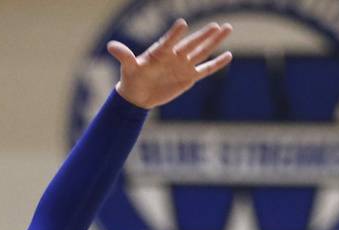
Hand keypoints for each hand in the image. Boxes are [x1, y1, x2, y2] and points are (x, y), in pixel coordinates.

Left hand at [109, 18, 231, 108]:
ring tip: (226, 28)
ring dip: (214, 42)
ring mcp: (183, 66)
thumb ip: (124, 56)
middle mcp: (175, 55)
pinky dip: (216, 64)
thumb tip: (110, 46)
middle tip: (216, 25)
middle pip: (191, 44)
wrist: (137, 95)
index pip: (169, 41)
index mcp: (161, 51)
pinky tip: (228, 55)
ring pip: (201, 52)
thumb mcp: (128, 68)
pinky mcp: (188, 78)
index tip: (182, 25)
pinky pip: (205, 70)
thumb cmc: (131, 79)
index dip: (174, 34)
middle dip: (203, 35)